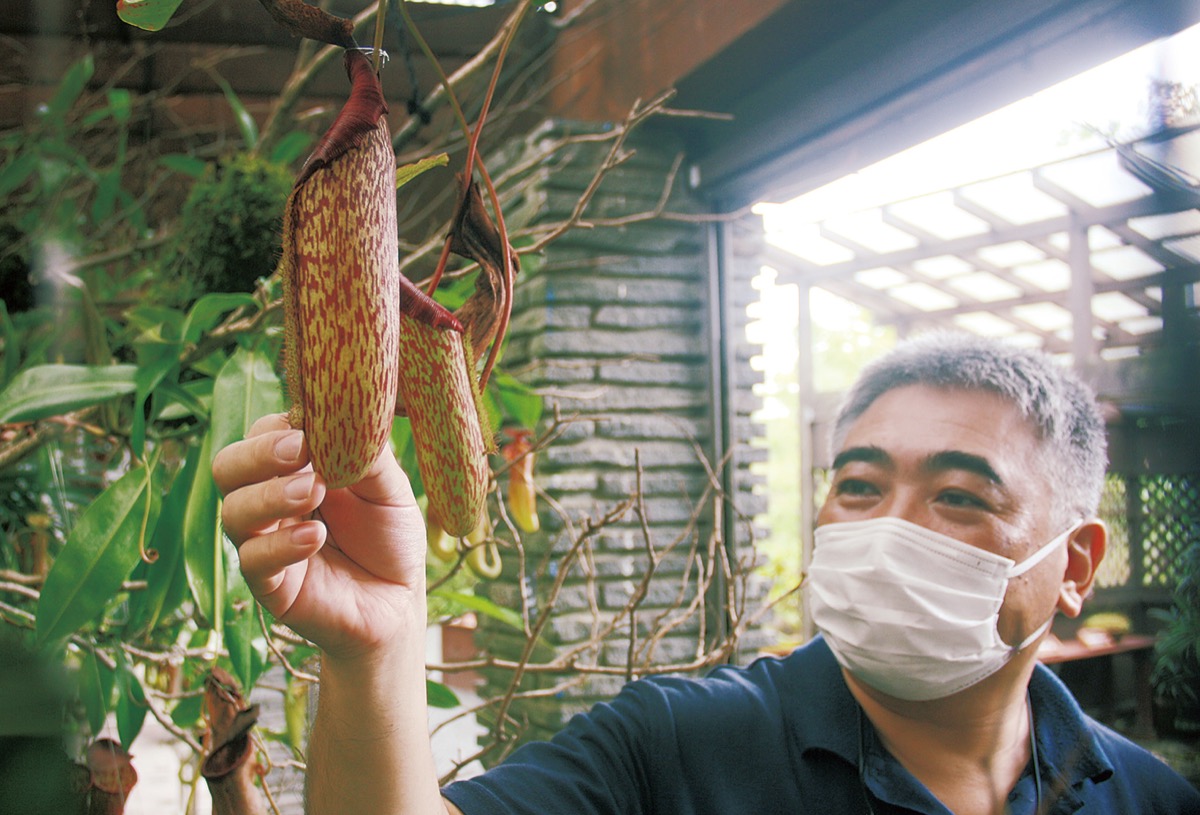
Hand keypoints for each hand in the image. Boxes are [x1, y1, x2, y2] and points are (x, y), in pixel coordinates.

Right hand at [213, 413, 427, 661]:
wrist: (398, 601)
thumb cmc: (389, 536)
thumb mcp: (389, 488)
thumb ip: (368, 454)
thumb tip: (354, 412)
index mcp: (294, 469)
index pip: (262, 433)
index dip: (278, 427)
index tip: (309, 429)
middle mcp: (269, 500)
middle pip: (228, 466)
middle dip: (257, 455)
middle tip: (298, 452)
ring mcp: (265, 541)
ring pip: (234, 511)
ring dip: (271, 496)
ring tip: (314, 491)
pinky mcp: (270, 584)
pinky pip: (253, 560)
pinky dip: (281, 545)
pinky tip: (315, 538)